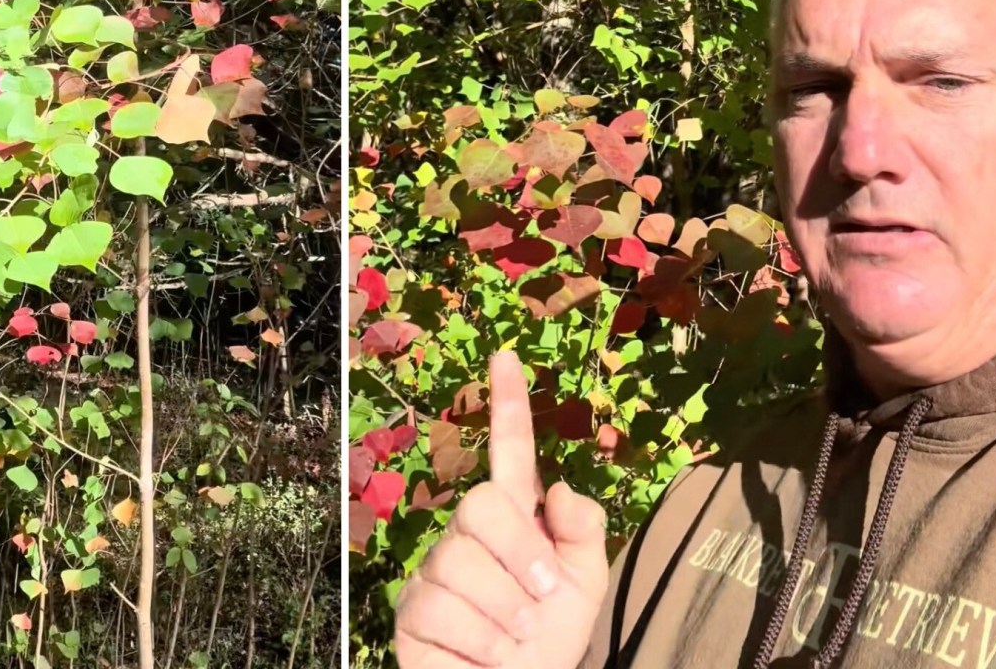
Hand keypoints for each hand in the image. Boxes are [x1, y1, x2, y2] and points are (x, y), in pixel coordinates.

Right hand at [394, 350, 610, 667]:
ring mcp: (434, 571)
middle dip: (521, 556)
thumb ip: (582, 533)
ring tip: (515, 640)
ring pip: (461, 564)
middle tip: (542, 601)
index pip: (509, 453)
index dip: (507, 406)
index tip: (506, 357)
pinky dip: (480, 641)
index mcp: (514, 521)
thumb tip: (559, 489)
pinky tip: (487, 656)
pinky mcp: (411, 611)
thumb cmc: (548, 643)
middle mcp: (466, 536)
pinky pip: (443, 609)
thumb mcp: (583, 587)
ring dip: (505, 612)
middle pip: (483, 506)